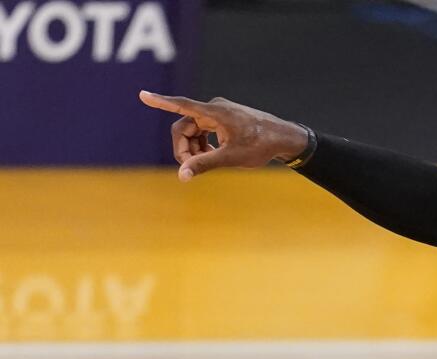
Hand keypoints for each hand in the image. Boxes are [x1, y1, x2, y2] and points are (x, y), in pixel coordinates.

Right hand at [138, 91, 308, 181]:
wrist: (284, 138)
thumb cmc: (261, 146)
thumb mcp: (230, 157)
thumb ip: (204, 165)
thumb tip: (182, 176)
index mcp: (214, 112)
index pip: (181, 105)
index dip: (160, 102)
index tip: (142, 95)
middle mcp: (214, 108)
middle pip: (184, 127)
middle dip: (184, 148)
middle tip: (191, 168)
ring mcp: (219, 113)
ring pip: (193, 131)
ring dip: (194, 148)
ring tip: (207, 163)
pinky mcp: (224, 118)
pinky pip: (203, 130)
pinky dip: (203, 144)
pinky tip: (213, 155)